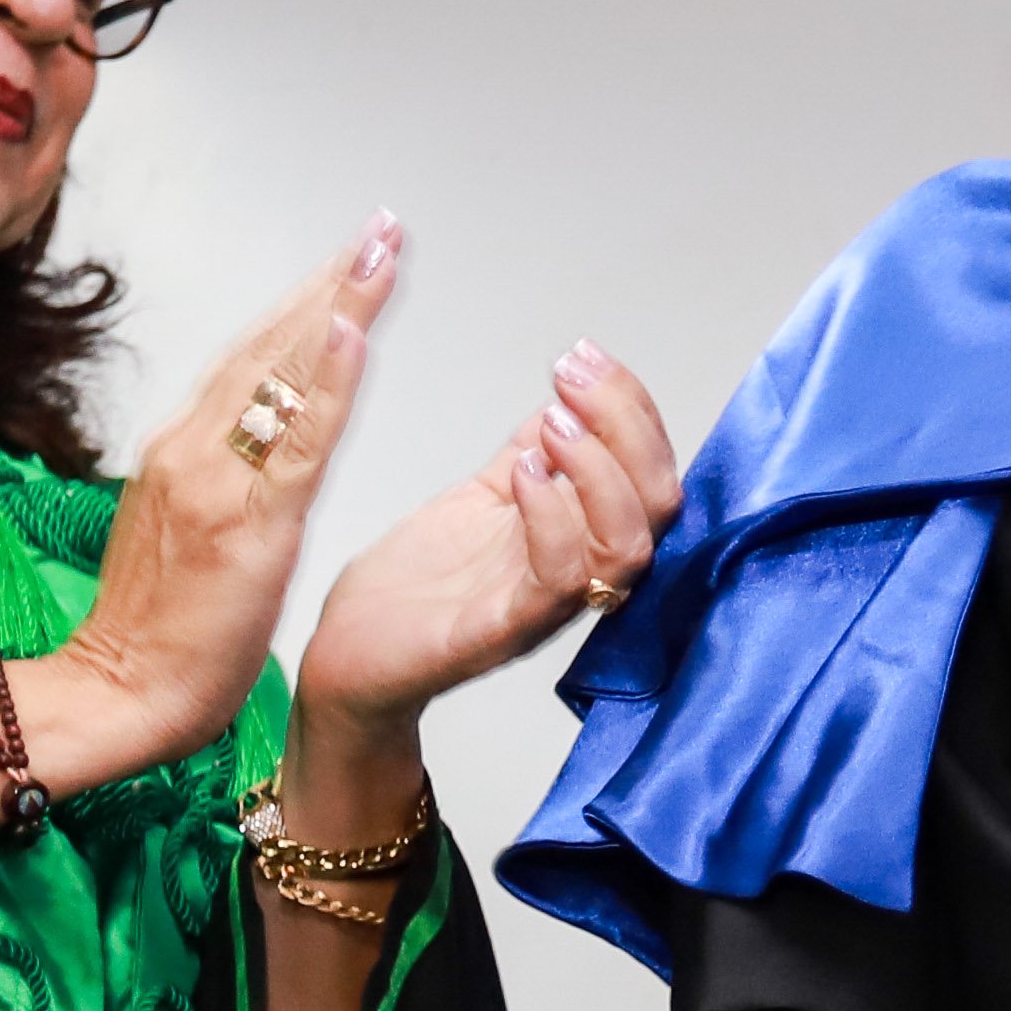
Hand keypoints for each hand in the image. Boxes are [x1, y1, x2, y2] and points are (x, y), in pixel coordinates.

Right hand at [62, 218, 401, 771]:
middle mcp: (192, 449)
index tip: (347, 260)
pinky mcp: (248, 523)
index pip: (250, 359)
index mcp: (181, 451)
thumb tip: (252, 446)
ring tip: (381, 252)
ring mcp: (216, 480)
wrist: (116, 693)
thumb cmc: (156, 631)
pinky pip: (298, 441)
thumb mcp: (184, 530)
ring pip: (285, 374)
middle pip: (271, 347)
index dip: (304, 306)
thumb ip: (216, 479)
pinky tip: (355, 332)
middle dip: (330, 282)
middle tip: (382, 227)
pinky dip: (328, 381)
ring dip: (338, 306)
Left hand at [294, 342, 688, 731]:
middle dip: (627, 425)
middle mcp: (580, 574)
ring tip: (554, 423)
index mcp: (580, 537)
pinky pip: (557, 584)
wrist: (352, 654)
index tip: (586, 356)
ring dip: (599, 470)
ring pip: (626, 546)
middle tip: (573, 377)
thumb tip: (569, 398)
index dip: (633, 407)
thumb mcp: (482, 499)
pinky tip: (522, 473)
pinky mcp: (500, 632)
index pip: (650, 471)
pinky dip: (550, 518)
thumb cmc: (416, 589)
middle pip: (658, 505)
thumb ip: (530, 454)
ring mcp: (546, 607)